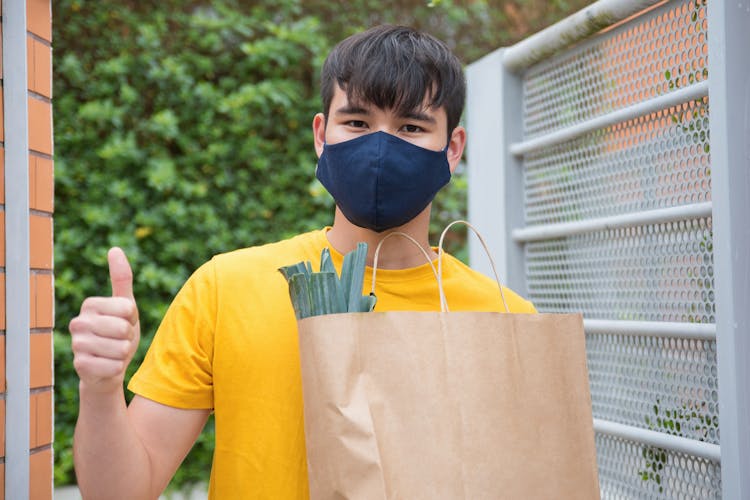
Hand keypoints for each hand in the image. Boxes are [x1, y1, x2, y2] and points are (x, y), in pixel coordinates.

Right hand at [69, 248, 140, 393]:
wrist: (108, 368)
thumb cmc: (118, 334)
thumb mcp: (126, 306)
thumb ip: (122, 279)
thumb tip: (115, 249)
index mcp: (90, 304)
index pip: (127, 308)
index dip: (132, 319)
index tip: (123, 323)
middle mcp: (78, 322)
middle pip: (123, 328)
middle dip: (129, 338)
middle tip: (119, 340)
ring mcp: (76, 344)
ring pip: (121, 349)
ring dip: (124, 354)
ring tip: (113, 353)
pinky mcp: (79, 366)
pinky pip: (114, 366)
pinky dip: (117, 368)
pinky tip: (107, 367)